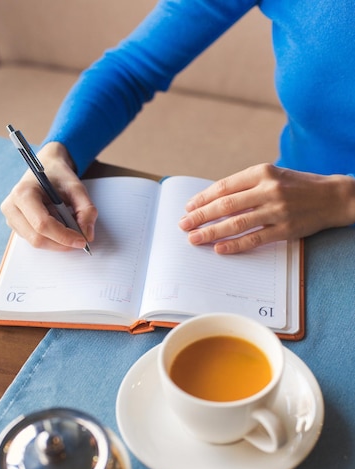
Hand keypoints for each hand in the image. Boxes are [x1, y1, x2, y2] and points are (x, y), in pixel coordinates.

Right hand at [1, 142, 97, 251]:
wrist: (46, 168)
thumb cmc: (59, 176)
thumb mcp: (77, 187)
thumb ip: (86, 210)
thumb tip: (87, 235)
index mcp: (23, 193)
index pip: (42, 224)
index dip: (63, 236)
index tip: (82, 241)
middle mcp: (11, 207)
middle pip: (38, 238)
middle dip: (62, 243)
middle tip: (81, 240)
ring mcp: (11, 218)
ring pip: (36, 243)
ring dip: (58, 242)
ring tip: (70, 229)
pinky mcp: (16, 226)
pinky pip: (35, 241)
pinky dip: (52, 240)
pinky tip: (60, 227)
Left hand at [179, 164, 354, 253]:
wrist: (333, 196)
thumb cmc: (297, 186)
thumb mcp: (273, 176)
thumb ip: (246, 186)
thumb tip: (214, 201)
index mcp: (262, 172)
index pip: (224, 186)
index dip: (203, 198)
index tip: (188, 207)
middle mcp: (268, 189)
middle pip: (225, 205)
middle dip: (200, 216)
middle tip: (183, 225)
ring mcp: (277, 210)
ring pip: (236, 223)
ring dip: (211, 232)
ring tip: (194, 238)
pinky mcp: (285, 229)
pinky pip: (254, 239)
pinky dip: (234, 245)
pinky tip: (219, 248)